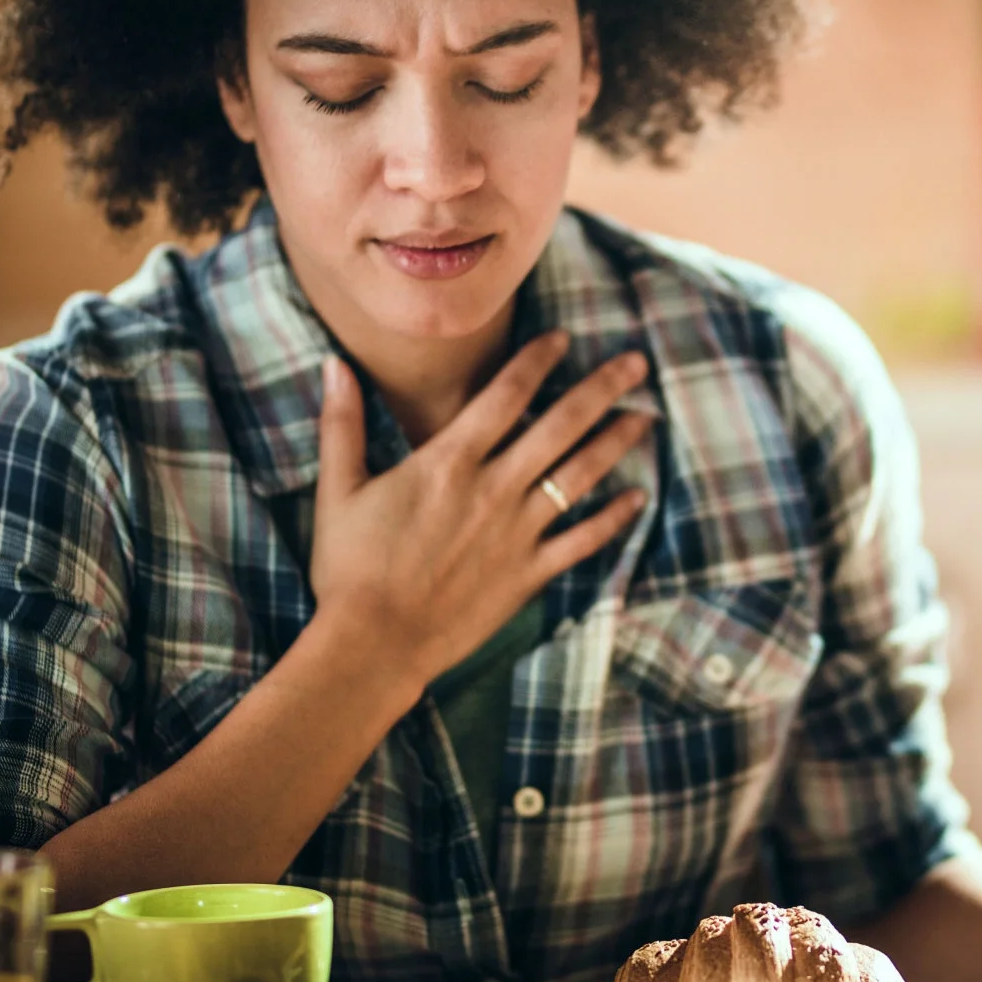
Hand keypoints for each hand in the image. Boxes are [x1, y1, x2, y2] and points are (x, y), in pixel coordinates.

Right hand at [308, 330, 652, 696]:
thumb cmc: (349, 567)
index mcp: (449, 461)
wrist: (373, 643)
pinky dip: (613, 519)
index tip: (564, 338)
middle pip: (560, 425)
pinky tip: (638, 497)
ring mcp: (517, 532)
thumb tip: (334, 363)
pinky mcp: (528, 574)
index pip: (505, 394)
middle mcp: (493, 488)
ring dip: (616, 442)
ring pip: (579, 475)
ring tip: (646, 416)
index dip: (538, 361)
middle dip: (601, 389)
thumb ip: (342, 424)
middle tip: (635, 362)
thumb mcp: (339, 490)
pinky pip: (582, 540)